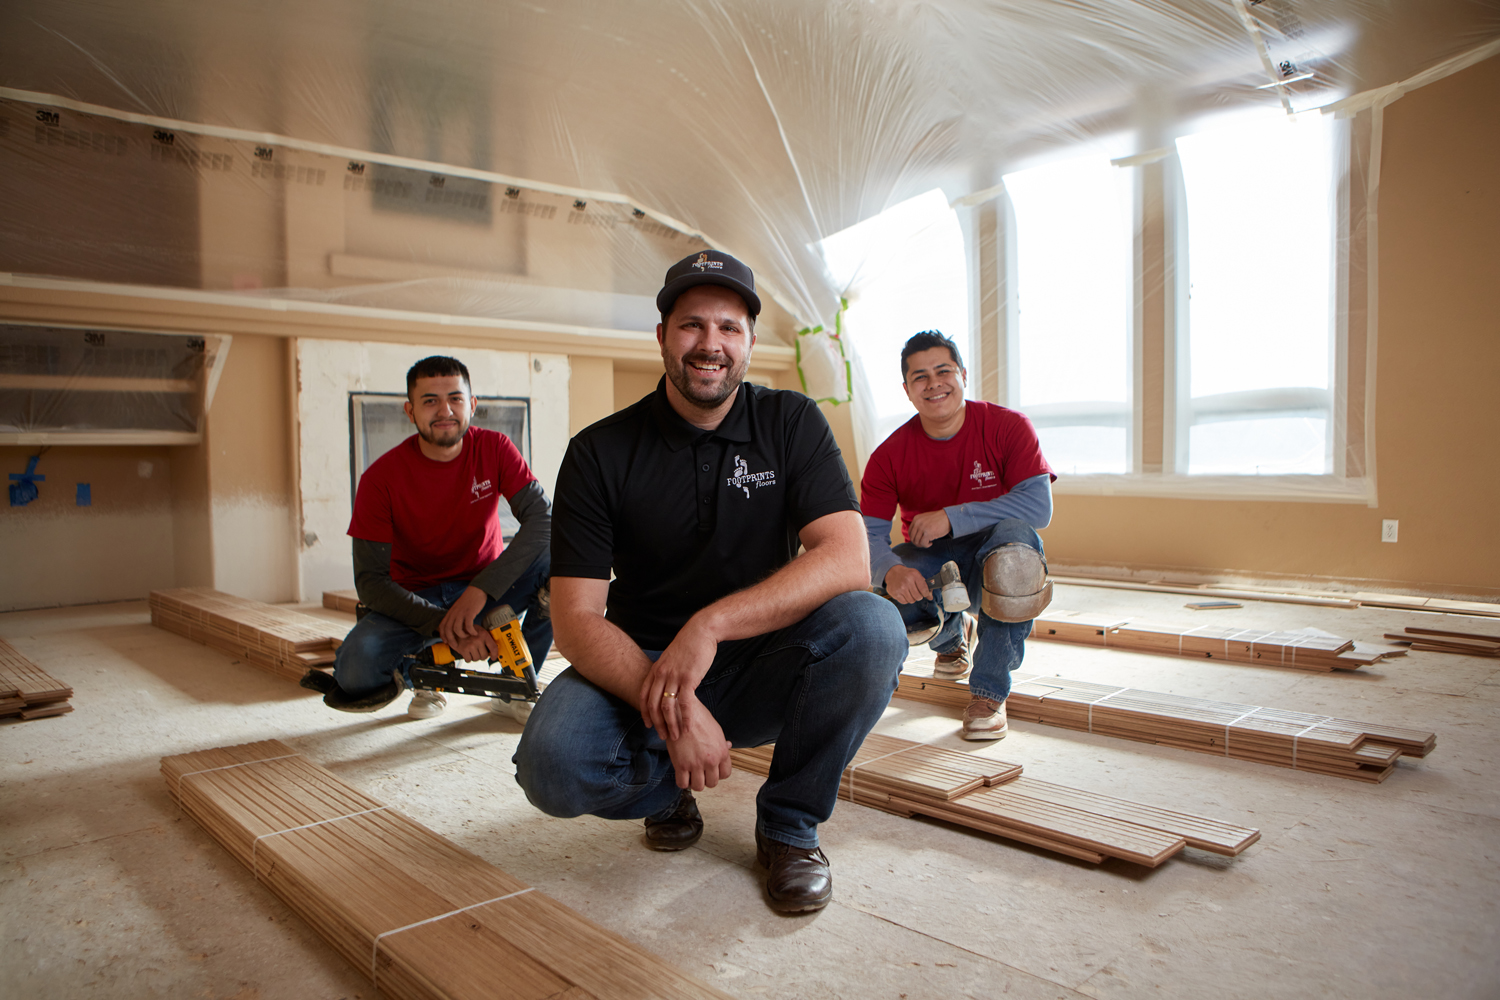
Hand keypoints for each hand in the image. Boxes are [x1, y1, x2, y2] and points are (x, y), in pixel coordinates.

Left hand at [439, 586, 488, 649]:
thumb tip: (455, 627)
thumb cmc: (469, 600)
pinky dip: (471, 632)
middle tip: (456, 645)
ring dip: (462, 636)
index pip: (442, 626)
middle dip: (451, 640)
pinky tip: (475, 633)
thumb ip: (455, 616)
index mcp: (450, 613)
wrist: (476, 590)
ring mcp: (461, 613)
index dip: (443, 635)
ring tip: (468, 637)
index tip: (446, 642)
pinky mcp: (469, 613)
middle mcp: (454, 613)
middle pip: (448, 630)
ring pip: (457, 629)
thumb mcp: (458, 608)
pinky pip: (468, 626)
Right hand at [452, 630, 497, 662]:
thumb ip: (485, 638)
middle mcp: (478, 640)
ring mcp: (471, 645)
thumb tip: (491, 650)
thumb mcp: (478, 630)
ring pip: (477, 659)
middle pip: (484, 656)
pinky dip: (468, 658)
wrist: (455, 629)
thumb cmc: (467, 630)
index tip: (494, 657)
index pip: (493, 647)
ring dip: (474, 657)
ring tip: (471, 651)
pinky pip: (469, 660)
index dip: (495, 654)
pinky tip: (467, 653)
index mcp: (484, 634)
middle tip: (478, 653)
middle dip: (482, 656)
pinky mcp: (464, 650)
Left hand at [639, 617, 716, 739]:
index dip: (644, 712)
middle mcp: (662, 674)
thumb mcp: (671, 658)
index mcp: (656, 670)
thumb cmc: (689, 645)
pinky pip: (684, 703)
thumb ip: (666, 671)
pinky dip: (686, 718)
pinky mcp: (689, 679)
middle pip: (653, 705)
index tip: (648, 725)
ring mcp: (674, 677)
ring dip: (671, 724)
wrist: (701, 631)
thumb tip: (667, 685)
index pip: (644, 695)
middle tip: (662, 736)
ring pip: (667, 707)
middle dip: (657, 723)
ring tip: (676, 736)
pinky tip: (688, 728)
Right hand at [663, 698, 732, 790]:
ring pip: (698, 787)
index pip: (725, 774)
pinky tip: (681, 773)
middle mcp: (711, 760)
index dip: (717, 773)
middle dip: (706, 779)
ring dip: (694, 782)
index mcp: (722, 752)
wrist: (681, 710)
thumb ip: (721, 742)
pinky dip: (682, 781)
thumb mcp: (715, 729)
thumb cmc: (698, 717)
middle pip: (712, 783)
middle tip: (699, 771)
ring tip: (690, 773)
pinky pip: (683, 784)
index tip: (711, 769)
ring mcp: (696, 764)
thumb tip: (728, 746)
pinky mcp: (681, 765)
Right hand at [884, 564, 932, 604]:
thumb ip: (924, 585)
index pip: (924, 590)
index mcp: (914, 575)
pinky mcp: (895, 593)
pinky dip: (905, 599)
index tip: (925, 593)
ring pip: (911, 601)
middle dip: (919, 596)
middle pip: (918, 597)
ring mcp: (901, 588)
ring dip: (912, 598)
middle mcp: (907, 581)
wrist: (892, 572)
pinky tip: (904, 594)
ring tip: (909, 592)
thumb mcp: (916, 575)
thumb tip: (930, 597)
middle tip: (916, 592)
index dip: (926, 594)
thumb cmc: (907, 574)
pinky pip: (904, 602)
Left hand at [909, 509, 950, 547]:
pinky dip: (926, 545)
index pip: (910, 532)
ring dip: (922, 544)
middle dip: (917, 543)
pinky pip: (923, 543)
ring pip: (917, 541)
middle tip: (924, 543)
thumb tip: (915, 536)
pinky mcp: (927, 533)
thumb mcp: (925, 518)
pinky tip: (931, 543)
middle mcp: (917, 523)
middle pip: (912, 538)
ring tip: (928, 542)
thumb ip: (919, 525)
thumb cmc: (938, 519)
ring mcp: (922, 528)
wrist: (948, 517)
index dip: (914, 538)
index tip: (919, 540)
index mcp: (916, 519)